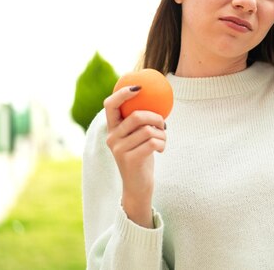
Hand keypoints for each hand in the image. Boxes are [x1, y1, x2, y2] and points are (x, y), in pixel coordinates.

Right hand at [104, 86, 165, 227]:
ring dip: (162, 134)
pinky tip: (161, 149)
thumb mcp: (138, 137)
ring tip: (163, 140)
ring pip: (148, 130)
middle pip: (136, 116)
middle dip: (155, 117)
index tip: (139, 87)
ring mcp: (119, 149)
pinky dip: (162, 144)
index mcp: (112, 129)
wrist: (138, 186)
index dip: (123, 94)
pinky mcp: (129, 159)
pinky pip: (152, 142)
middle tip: (163, 123)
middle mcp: (112, 138)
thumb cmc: (142, 156)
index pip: (110, 105)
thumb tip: (159, 100)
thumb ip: (140, 122)